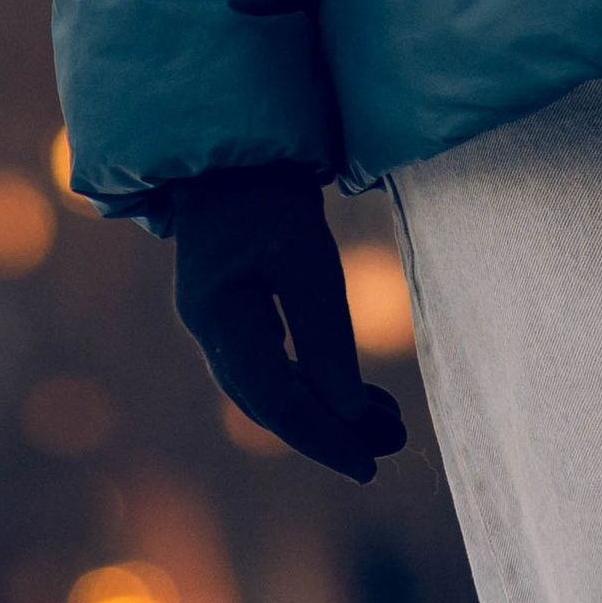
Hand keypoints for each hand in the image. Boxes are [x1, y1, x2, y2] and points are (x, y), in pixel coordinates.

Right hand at [160, 164, 408, 480]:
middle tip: (393, 443)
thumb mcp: (306, 253)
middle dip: (332, 429)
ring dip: (329, 409)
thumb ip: (325, 335)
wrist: (235, 139)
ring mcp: (218, 317)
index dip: (324, 438)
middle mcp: (208, 326)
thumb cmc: (268, 187)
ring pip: (273, 386)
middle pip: (270, 402)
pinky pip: (274, 362)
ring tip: (389, 422)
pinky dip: (316, 380)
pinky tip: (357, 392)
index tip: (370, 463)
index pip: (274, 399)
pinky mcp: (237, 305)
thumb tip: (349, 414)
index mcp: (217, 316)